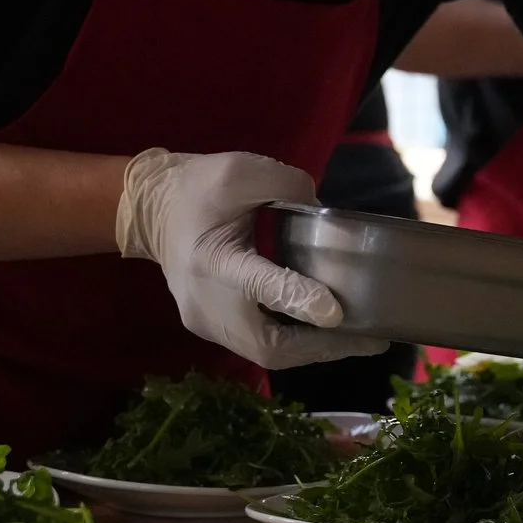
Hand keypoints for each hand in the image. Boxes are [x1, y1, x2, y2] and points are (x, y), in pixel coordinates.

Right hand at [115, 149, 388, 368]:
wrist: (151, 210)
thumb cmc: (199, 187)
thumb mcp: (242, 169)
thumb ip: (288, 185)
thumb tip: (328, 216)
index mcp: (211, 257)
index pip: (258, 285)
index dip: (297, 300)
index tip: (336, 313)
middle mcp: (206, 301)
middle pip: (267, 343)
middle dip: (321, 346)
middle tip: (371, 338)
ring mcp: (206, 323)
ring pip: (266, 353)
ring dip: (314, 350)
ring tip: (361, 339)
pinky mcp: (211, 329)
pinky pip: (258, 347)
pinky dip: (296, 344)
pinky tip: (329, 334)